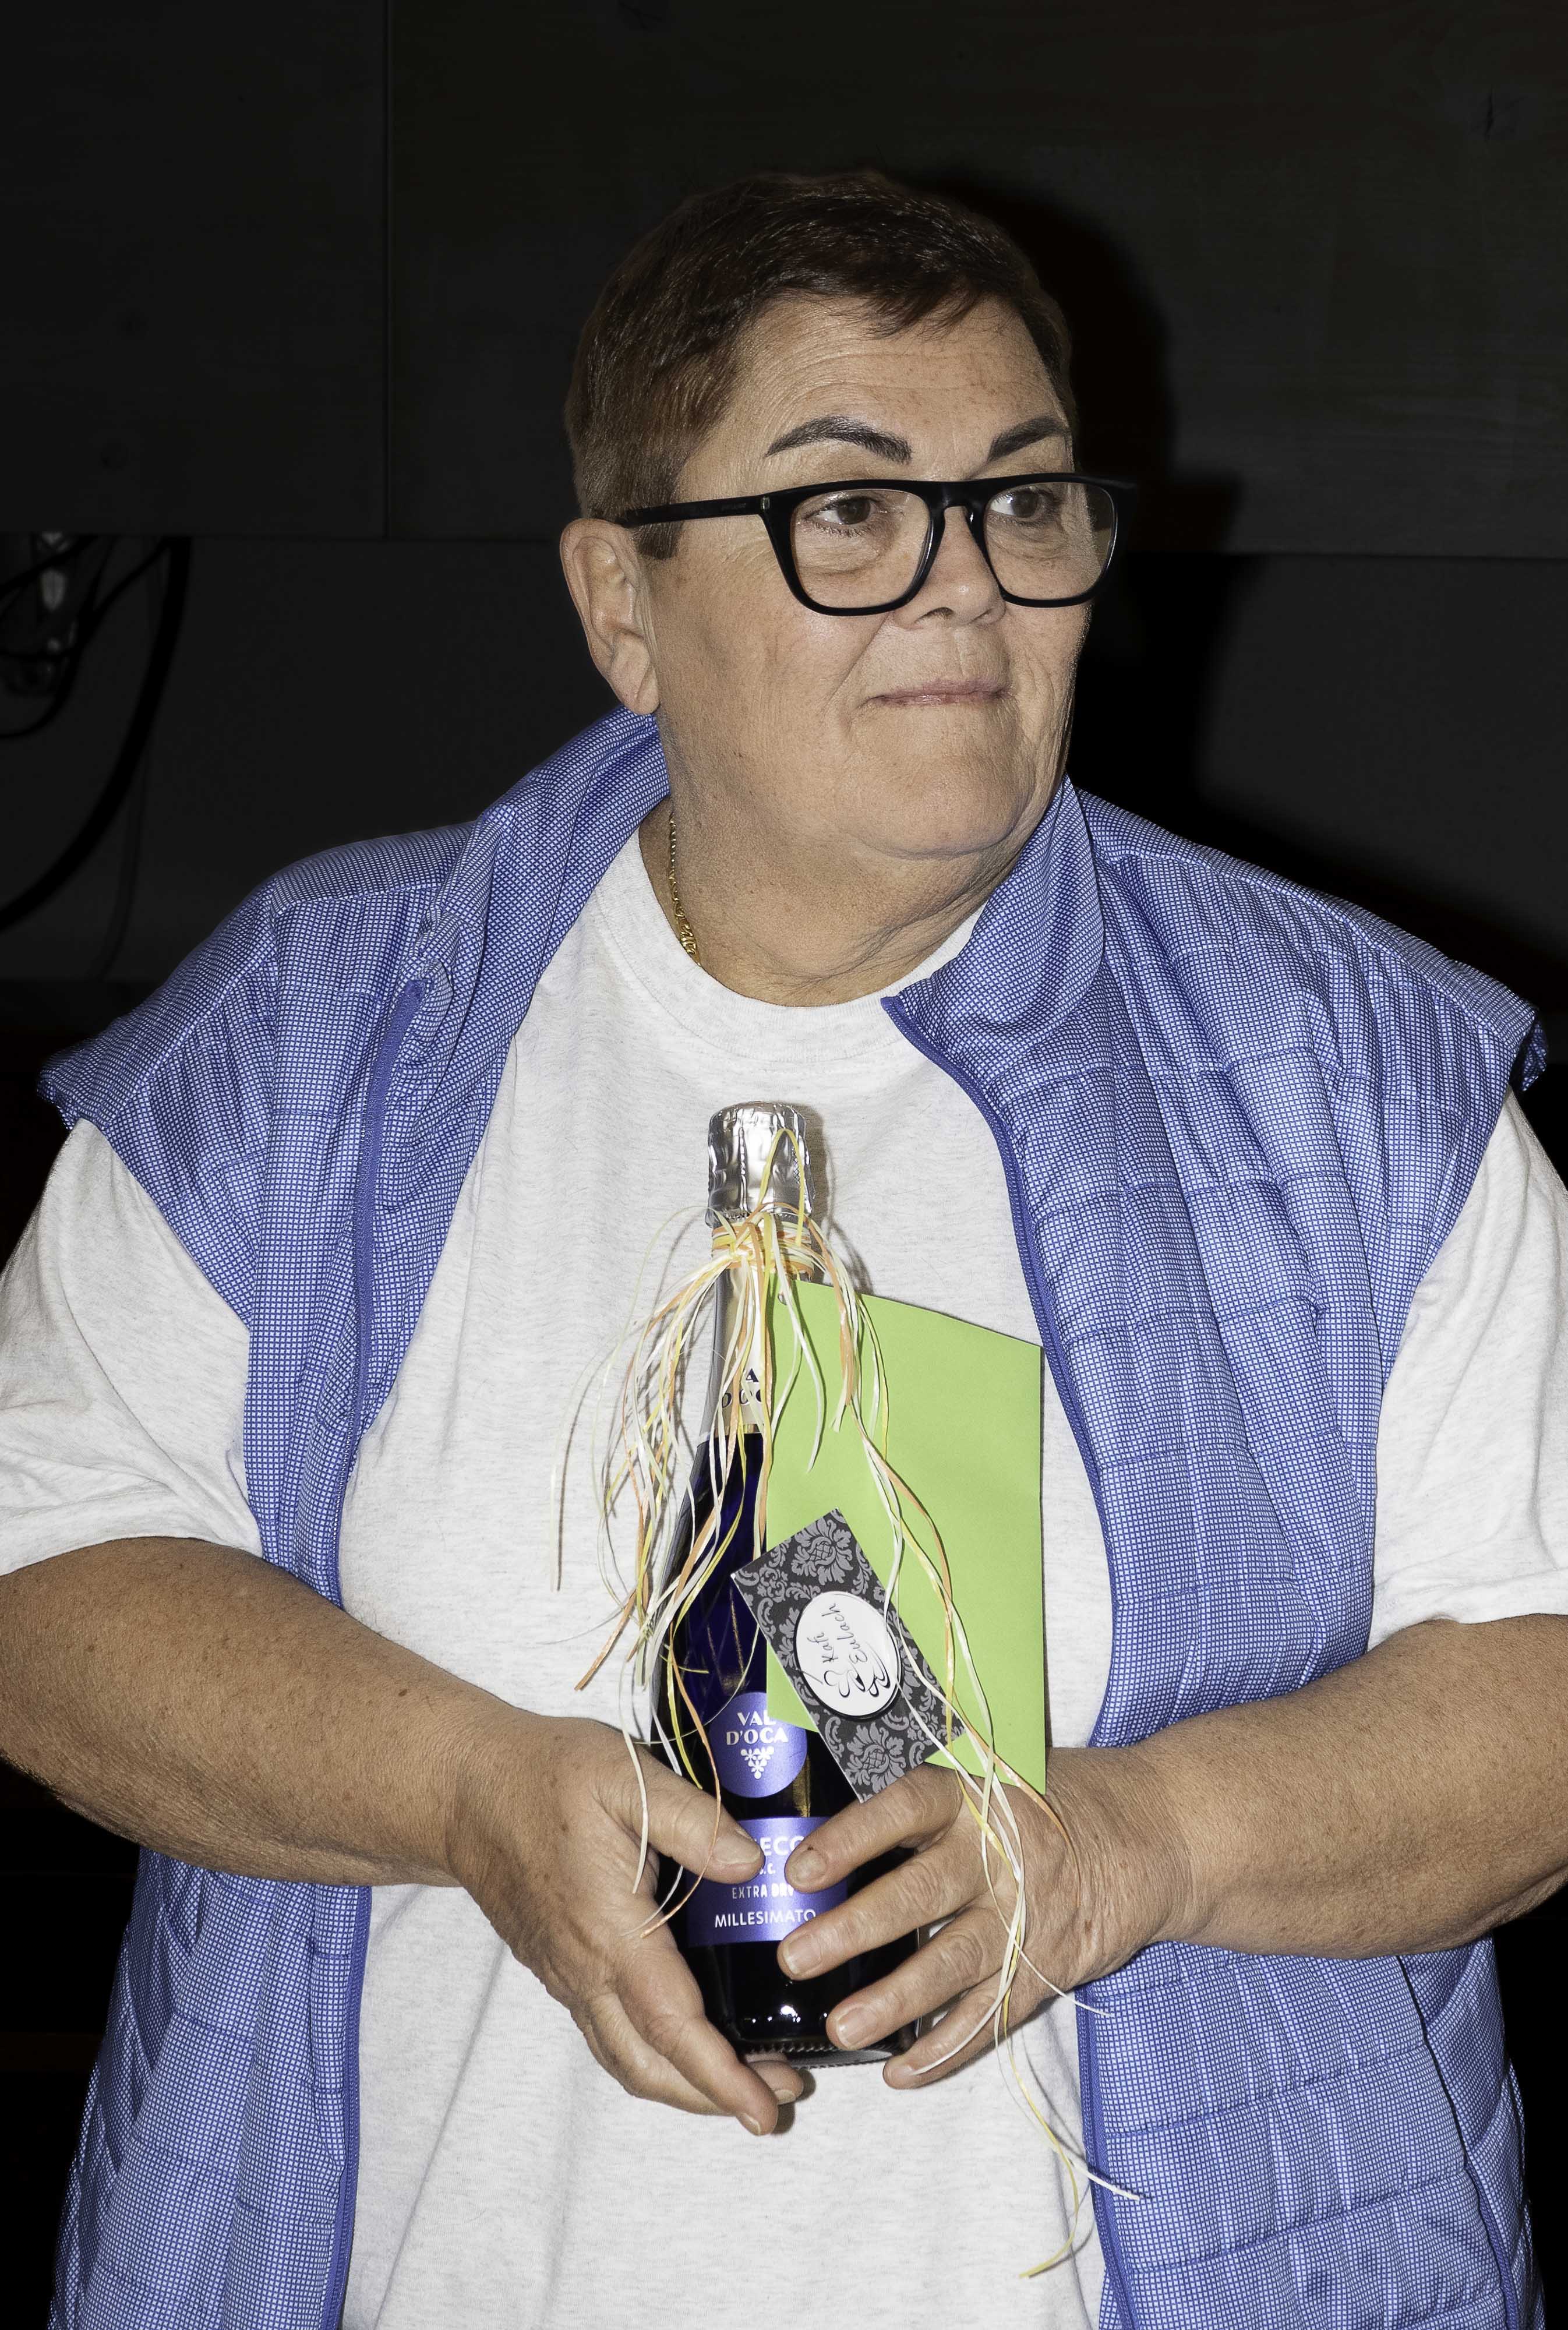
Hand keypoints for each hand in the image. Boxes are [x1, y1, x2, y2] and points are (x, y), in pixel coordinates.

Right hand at [447, 1707, 803, 2129]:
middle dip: (715, 2097)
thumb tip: (752, 1863)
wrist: (467, 1792)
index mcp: (611, 1931)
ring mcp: (567, 1976)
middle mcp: (585, 1969)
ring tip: (745, 2079)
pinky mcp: (558, 1968)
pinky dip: (652, 2056)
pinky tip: (685, 2038)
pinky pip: (607, 2034)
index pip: (673, 2026)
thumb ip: (693, 1820)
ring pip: (625, 2059)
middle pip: (650, 2067)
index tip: (766, 2109)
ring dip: (684, 2085)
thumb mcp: (626, 1777)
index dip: (723, 2075)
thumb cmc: (548, 1776)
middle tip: (779, 2099)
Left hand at [776, 1748, 1189, 2082]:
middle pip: (920, 1895)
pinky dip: (948, 2048)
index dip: (852, 1839)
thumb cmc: (1049, 1798)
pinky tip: (902, 2071)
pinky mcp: (1046, 1967)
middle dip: (856, 1930)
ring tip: (842, 2027)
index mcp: (974, 1798)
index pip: (905, 1810)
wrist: (1152, 1832)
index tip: (800, 1870)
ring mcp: (1024, 1917)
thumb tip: (823, 1836)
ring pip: (952, 1964)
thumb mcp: (990, 1775)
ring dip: (894, 2001)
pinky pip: (993, 2014)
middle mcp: (998, 1856)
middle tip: (797, 1958)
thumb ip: (923, 1806)